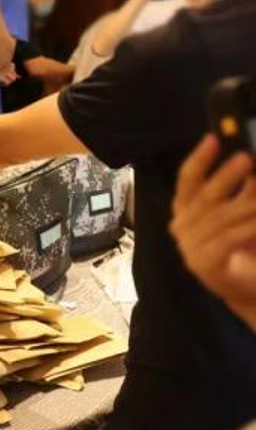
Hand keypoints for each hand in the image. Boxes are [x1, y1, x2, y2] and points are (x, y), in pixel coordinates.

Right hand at [170, 135, 255, 329]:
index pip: (187, 181)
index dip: (199, 159)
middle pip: (204, 195)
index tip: (213, 139)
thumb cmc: (244, 248)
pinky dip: (249, 226)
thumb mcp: (243, 213)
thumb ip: (244, 191)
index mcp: (185, 212)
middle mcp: (181, 227)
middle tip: (246, 158)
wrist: (248, 291)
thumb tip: (252, 164)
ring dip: (248, 202)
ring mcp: (189, 247)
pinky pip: (229, 238)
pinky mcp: (204, 264)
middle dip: (226, 175)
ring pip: (221, 217)